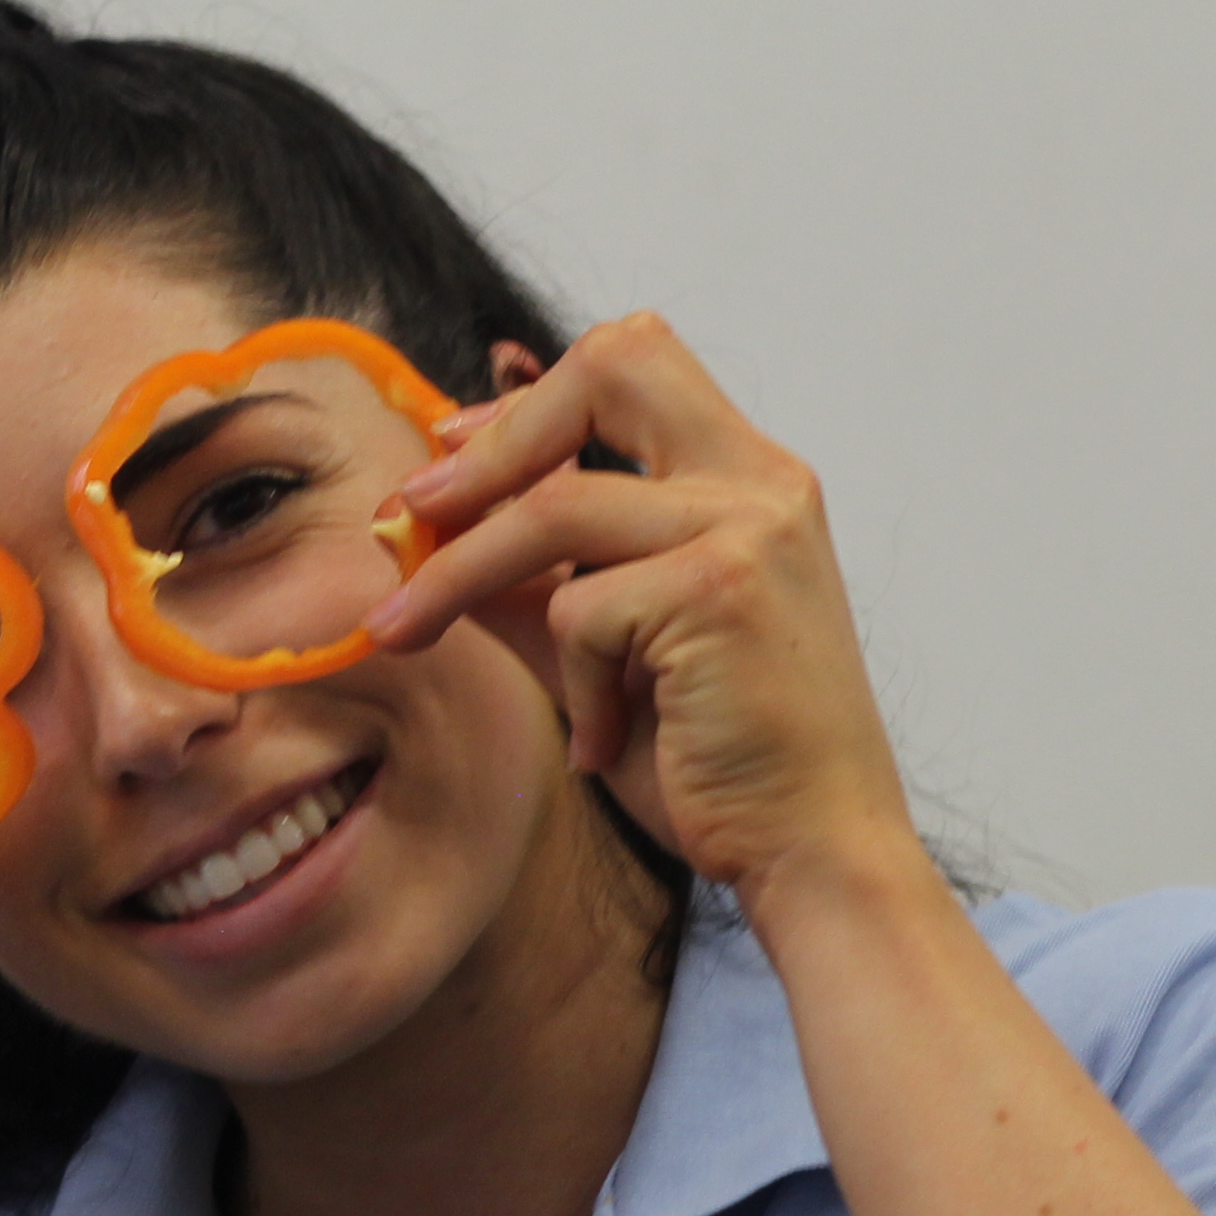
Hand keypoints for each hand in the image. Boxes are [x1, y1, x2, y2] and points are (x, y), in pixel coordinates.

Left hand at [369, 311, 919, 903]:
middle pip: (612, 365)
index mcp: (749, 479)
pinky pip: (579, 609)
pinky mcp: (719, 589)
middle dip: (494, 436)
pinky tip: (608, 743)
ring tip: (401, 630)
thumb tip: (418, 531)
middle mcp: (762, 481)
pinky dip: (575, 685)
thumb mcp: (610, 653)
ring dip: (457, 574)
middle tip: (413, 508)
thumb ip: (534, 583)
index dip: (528, 403)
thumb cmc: (720, 759)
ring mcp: (748, 526)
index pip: (634, 365)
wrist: (814, 850)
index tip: (449, 457)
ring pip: (553, 508)